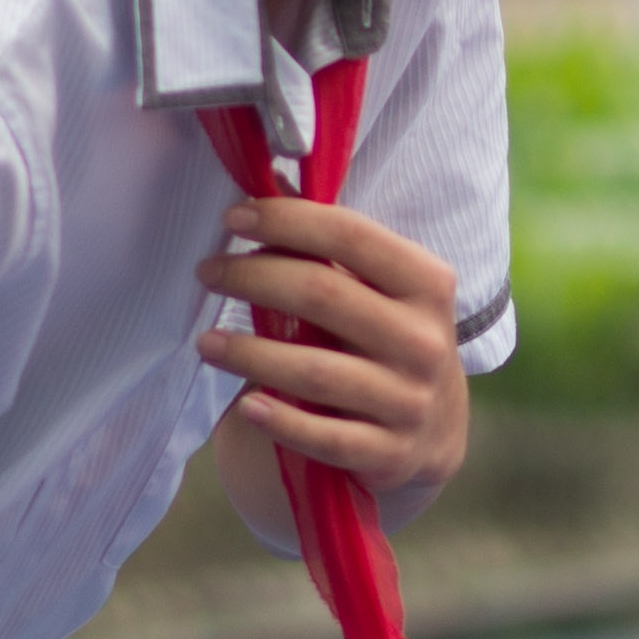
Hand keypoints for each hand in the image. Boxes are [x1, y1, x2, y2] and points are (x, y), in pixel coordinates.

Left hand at [200, 197, 472, 505]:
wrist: (432, 434)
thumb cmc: (388, 342)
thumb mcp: (381, 293)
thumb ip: (333, 247)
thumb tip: (267, 183)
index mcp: (426, 286)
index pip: (353, 235)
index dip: (288, 220)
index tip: (234, 217)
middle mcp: (425, 342)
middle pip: (324, 295)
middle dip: (253, 277)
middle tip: (209, 273)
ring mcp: (409, 402)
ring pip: (316, 371)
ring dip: (249, 353)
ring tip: (205, 342)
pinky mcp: (390, 455)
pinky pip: (325, 438)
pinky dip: (282, 422)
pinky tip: (246, 407)